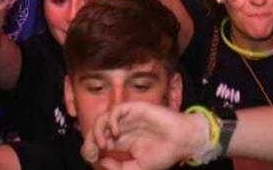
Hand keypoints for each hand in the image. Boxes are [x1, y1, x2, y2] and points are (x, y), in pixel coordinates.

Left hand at [81, 102, 210, 169]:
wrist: (182, 142)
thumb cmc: (164, 154)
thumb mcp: (137, 168)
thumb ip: (118, 167)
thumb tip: (101, 161)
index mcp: (122, 142)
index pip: (99, 142)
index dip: (91, 149)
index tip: (93, 158)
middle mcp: (123, 128)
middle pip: (97, 129)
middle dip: (90, 140)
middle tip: (93, 151)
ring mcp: (128, 118)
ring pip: (103, 118)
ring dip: (97, 130)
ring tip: (102, 143)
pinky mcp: (135, 109)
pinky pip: (116, 110)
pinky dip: (110, 120)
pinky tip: (115, 133)